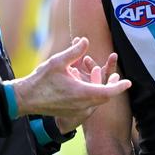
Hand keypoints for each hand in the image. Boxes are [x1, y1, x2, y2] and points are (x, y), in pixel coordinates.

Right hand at [12, 37, 130, 123]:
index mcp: (82, 93)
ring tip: (92, 71)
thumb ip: (74, 52)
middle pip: (104, 96)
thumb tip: (85, 41)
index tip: (128, 82)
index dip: (119, 87)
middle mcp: (82, 105)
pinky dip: (89, 93)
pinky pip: (88, 104)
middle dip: (110, 85)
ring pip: (96, 101)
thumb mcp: (58, 62)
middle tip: (113, 75)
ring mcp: (77, 111)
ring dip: (98, 87)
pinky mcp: (72, 113)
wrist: (26, 99)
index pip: (108, 92)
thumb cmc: (41, 80)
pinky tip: (80, 81)